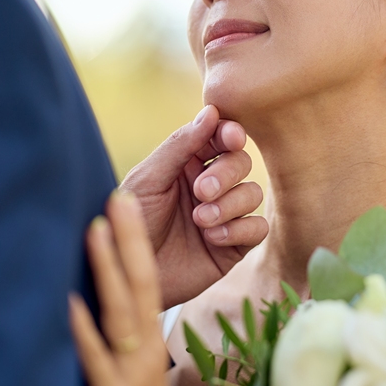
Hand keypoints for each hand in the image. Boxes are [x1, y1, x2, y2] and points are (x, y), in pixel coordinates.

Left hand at [69, 192, 174, 385]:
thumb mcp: (136, 374)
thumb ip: (124, 338)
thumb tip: (100, 301)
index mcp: (151, 341)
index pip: (147, 281)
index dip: (136, 242)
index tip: (124, 201)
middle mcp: (147, 349)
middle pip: (141, 284)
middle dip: (129, 239)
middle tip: (120, 194)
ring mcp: (130, 372)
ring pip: (121, 311)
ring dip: (107, 269)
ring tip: (94, 228)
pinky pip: (95, 359)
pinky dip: (83, 329)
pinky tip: (69, 302)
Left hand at [121, 105, 267, 308]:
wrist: (127, 274)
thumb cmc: (128, 225)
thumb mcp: (147, 180)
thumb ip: (179, 146)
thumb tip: (211, 111)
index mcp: (187, 164)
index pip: (220, 138)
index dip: (231, 134)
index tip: (230, 136)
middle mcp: (210, 186)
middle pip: (242, 162)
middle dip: (226, 173)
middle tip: (201, 191)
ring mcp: (224, 216)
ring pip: (253, 194)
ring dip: (230, 204)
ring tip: (201, 220)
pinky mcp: (233, 246)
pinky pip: (258, 228)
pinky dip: (240, 229)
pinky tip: (212, 238)